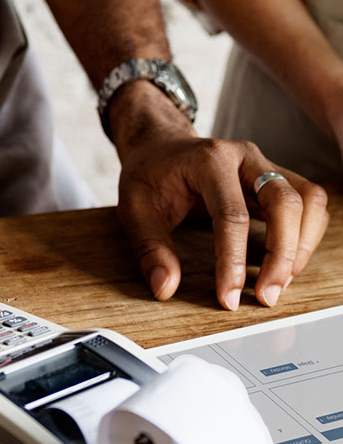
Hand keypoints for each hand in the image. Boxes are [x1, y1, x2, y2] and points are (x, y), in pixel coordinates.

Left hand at [112, 83, 328, 309]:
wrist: (160, 146)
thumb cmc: (148, 175)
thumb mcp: (133, 209)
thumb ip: (150, 248)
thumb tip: (165, 288)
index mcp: (208, 159)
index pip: (232, 214)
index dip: (232, 261)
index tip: (228, 297)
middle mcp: (244, 156)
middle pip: (284, 202)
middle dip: (282, 255)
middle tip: (266, 296)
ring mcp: (264, 164)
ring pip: (308, 199)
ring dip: (302, 244)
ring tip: (280, 282)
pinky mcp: (276, 177)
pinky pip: (309, 202)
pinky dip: (306, 234)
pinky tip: (286, 262)